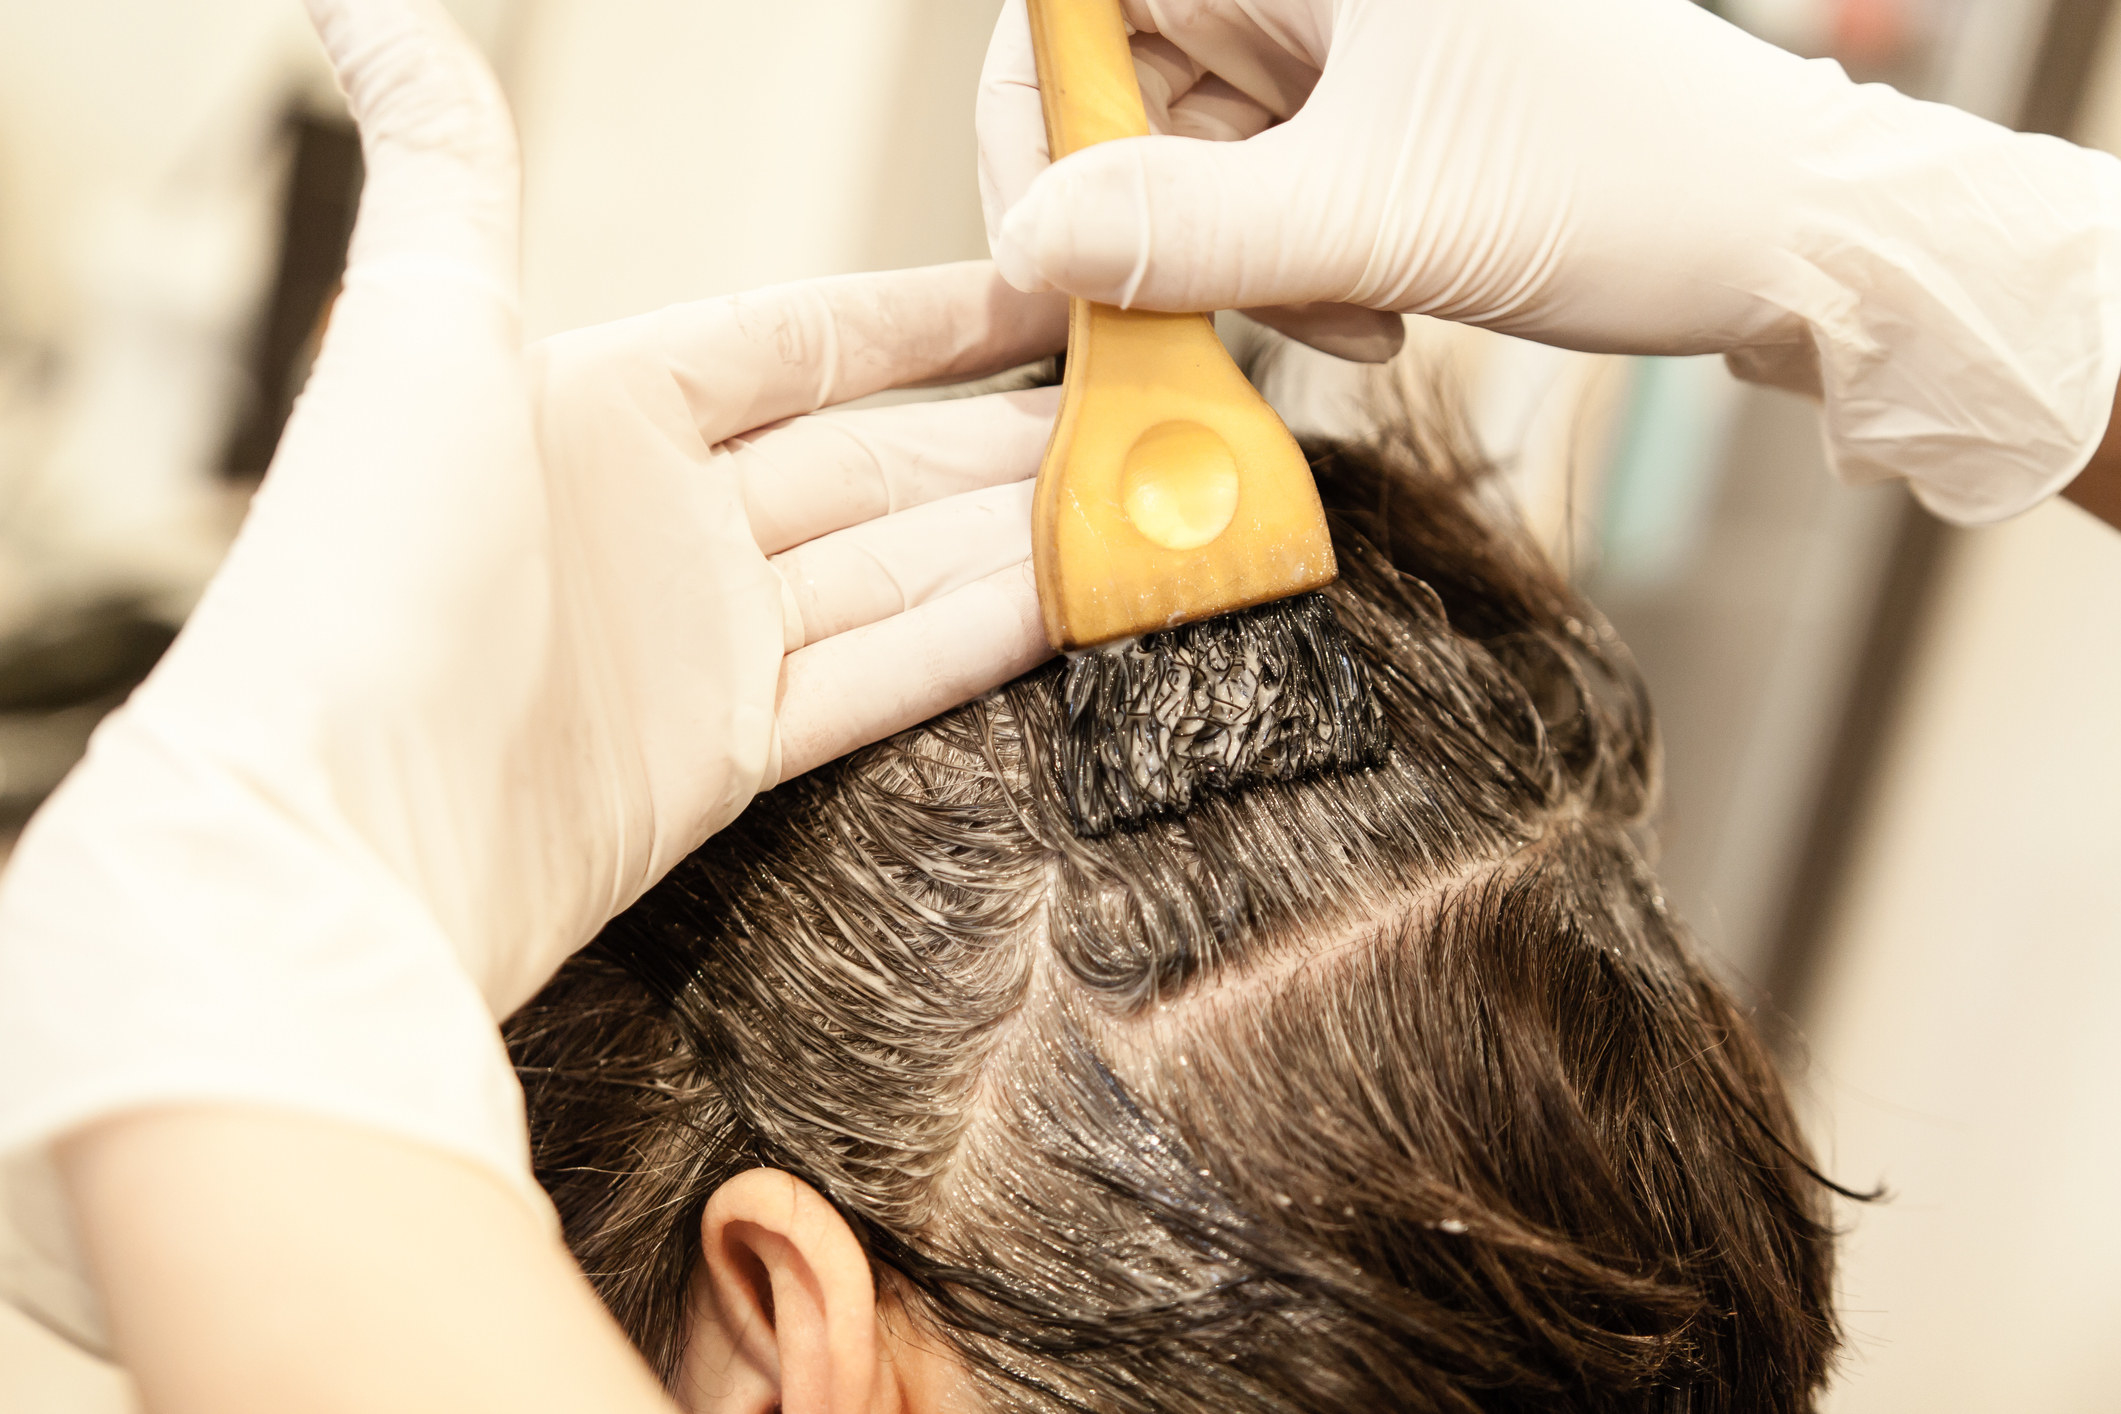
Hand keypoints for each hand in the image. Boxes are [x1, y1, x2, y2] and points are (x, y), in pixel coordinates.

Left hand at [0, 0, 1062, 1347]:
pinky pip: (881, 675)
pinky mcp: (724, 759)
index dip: (935, 313)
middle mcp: (655, 517)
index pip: (805, 336)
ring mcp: (695, 642)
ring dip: (1016, 535)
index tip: (1055, 289)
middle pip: (874, 457)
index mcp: (597, 402)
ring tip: (1147, 503)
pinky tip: (1079, 600)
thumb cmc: (357, 573)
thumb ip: (448, 166)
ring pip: (895, 567)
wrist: (330, 841)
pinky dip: (978, 639)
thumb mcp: (417, 336)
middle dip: (1008, 433)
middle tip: (1145, 412)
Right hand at [978, 0, 2120, 521]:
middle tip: (1220, 311)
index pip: (1080, 3)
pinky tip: (1377, 304)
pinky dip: (1292, 265)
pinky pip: (1262, 189)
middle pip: (1128, 84)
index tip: (1065, 241)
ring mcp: (1342, 37)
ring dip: (1240, 261)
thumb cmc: (1628, 183)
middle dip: (1163, 217)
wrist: (1781, 236)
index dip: (1044, 115)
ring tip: (1356, 309)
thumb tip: (1029, 243)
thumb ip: (1194, 229)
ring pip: (1192, 153)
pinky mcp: (1371, 105)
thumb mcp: (1388, 218)